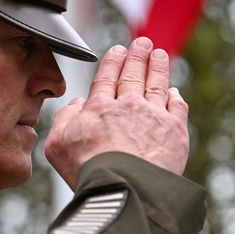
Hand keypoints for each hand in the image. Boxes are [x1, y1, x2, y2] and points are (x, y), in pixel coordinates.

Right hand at [44, 37, 189, 189]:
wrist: (125, 190)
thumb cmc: (88, 172)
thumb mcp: (57, 146)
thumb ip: (63, 120)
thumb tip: (77, 103)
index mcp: (100, 108)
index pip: (107, 77)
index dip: (113, 61)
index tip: (118, 50)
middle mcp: (129, 106)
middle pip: (134, 75)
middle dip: (137, 56)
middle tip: (142, 43)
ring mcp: (155, 117)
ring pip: (158, 85)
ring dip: (159, 68)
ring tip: (160, 55)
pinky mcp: (175, 132)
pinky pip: (177, 107)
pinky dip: (175, 97)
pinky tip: (174, 92)